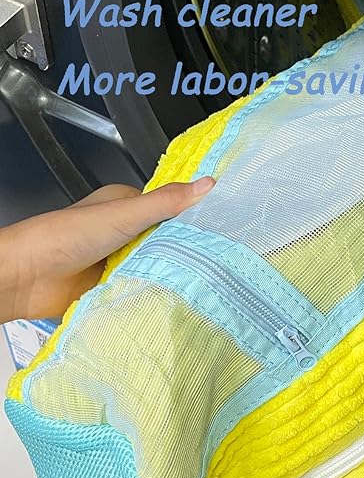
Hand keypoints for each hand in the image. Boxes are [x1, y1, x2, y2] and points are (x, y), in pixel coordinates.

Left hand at [0, 177, 215, 323]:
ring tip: (203, 277)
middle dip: (187, 248)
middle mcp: (126, 232)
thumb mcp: (124, 214)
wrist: (27, 278)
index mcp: (126, 206)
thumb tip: (208, 184)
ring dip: (171, 271)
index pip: (172, 208)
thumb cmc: (65, 237)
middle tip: (218, 257)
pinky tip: (175, 293)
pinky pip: (146, 285)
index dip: (195, 216)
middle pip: (168, 239)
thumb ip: (166, 202)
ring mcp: (122, 260)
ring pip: (158, 264)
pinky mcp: (117, 285)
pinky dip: (156, 289)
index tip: (222, 226)